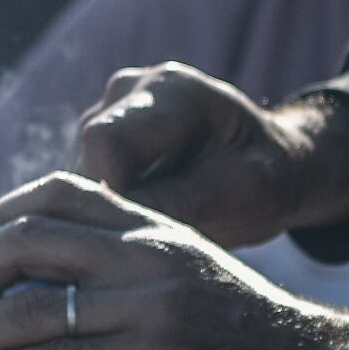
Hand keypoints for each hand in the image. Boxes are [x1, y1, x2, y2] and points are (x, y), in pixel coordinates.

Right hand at [73, 65, 348, 249]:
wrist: (274, 168)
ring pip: (74, 173)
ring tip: (131, 251)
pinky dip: (94, 214)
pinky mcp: (97, 143)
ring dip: (94, 214)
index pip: (106, 139)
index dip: (103, 194)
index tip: (120, 244)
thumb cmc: (266, 178)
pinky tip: (121, 240)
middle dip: (98, 210)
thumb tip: (116, 228)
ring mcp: (109, 113)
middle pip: (83, 155)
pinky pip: (79, 183)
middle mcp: (130, 91)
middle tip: (125, 260)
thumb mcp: (242, 191)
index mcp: (173, 89)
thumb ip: (183, 201)